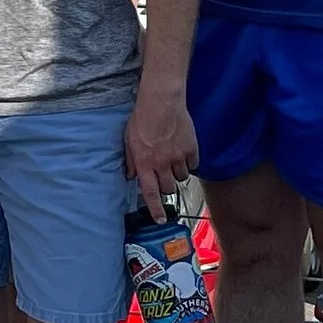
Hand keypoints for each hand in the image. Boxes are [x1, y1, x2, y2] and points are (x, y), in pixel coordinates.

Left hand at [125, 82, 198, 208]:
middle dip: (166, 186)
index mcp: (144, 163)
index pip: (150, 193)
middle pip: (168, 188)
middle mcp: (161, 164)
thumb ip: (132, 161)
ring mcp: (178, 157)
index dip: (155, 209)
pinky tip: (183, 151)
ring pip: (181, 178)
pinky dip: (189, 162)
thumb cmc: (142, 118)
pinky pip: (193, 165)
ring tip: (172, 159)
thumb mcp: (128, 140)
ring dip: (177, 174)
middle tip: (164, 175)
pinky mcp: (191, 149)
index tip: (161, 220)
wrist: (161, 101)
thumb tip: (132, 176)